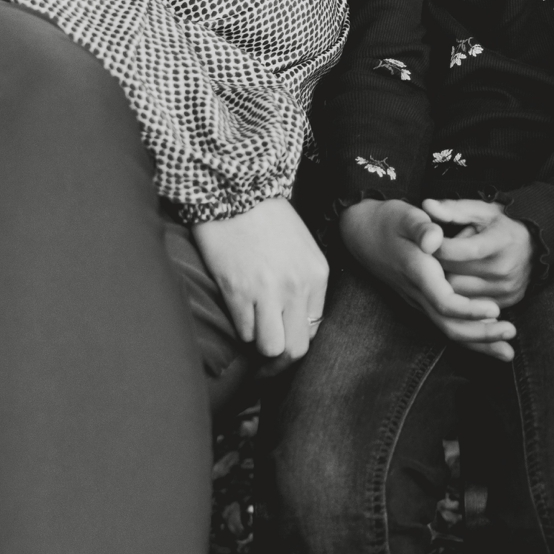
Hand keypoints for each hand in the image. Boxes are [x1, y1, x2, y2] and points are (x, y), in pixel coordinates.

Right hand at [193, 198, 328, 367]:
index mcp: (316, 275)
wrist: (236, 190)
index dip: (297, 339)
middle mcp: (296, 287)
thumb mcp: (302, 247)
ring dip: (259, 348)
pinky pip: (244, 332)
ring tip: (252, 337)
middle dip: (282, 362)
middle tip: (268, 363)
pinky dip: (241, 329)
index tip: (284, 340)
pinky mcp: (237, 291)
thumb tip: (295, 320)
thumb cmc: (267, 217)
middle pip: (296, 349)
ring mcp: (266, 291)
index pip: (315, 329)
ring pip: (270, 348)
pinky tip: (238, 313)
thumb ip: (304, 283)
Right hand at [340, 199, 516, 361]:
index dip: (469, 310)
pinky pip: (446, 324)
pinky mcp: (422, 301)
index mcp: (418, 271)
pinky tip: (489, 341)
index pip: (444, 301)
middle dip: (480, 335)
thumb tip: (434, 238)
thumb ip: (421, 226)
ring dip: (478, 342)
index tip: (495, 309)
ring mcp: (418, 300)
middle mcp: (417, 292)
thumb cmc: (387, 220)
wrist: (360, 233)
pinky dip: (469, 335)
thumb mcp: (403, 215)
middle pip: (448, 325)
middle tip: (511, 334)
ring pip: (448, 329)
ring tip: (507, 351)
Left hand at [424, 199, 534, 306]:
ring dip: (445, 283)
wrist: (536, 244)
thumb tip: (427, 205)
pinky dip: (459, 295)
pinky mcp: (506, 301)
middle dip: (436, 267)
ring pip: (458, 294)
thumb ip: (453, 208)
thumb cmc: (503, 223)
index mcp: (500, 242)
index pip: (458, 250)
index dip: (436, 246)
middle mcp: (504, 269)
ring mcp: (506, 288)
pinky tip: (456, 280)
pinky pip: (471, 306)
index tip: (425, 241)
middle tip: (428, 257)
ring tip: (442, 268)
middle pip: (453, 276)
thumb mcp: (481, 210)